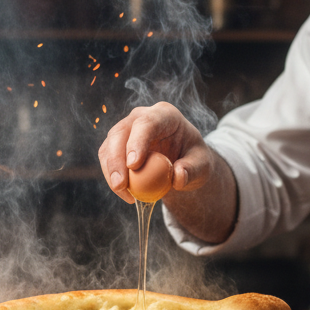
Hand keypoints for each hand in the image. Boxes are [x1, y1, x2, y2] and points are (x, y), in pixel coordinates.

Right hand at [97, 102, 214, 204]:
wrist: (182, 162)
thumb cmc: (193, 159)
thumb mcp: (202, 165)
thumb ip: (194, 170)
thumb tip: (178, 177)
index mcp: (165, 115)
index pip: (147, 122)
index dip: (137, 141)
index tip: (134, 165)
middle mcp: (141, 117)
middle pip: (120, 133)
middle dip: (117, 159)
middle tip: (121, 185)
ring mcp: (126, 130)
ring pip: (109, 146)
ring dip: (111, 171)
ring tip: (124, 194)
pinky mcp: (116, 145)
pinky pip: (107, 160)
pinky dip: (112, 178)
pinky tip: (125, 194)